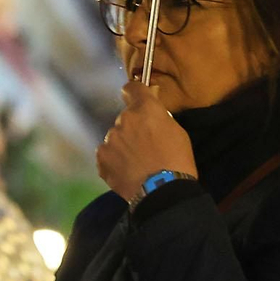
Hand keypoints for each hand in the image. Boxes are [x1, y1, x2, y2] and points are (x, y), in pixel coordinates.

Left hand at [96, 81, 198, 200]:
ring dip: (123, 145)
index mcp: (145, 108)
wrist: (164, 192)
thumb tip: (150, 115)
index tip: (134, 99)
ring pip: (115, 137)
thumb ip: (159, 117)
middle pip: (125, 118)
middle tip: (144, 146)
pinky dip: (114, 161)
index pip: (132, 88)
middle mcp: (124, 119)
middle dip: (132, 128)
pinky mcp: (102, 157)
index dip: (133, 93)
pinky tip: (126, 172)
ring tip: (136, 164)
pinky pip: (107, 154)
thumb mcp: (177, 132)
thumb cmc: (177, 161)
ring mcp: (111, 138)